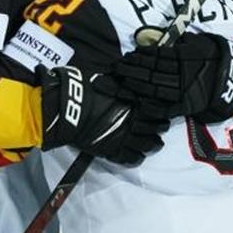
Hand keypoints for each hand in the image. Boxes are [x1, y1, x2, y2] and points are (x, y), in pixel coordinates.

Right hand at [39, 66, 168, 165]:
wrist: (70, 109)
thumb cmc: (89, 91)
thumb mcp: (112, 80)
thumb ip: (127, 82)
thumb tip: (134, 73)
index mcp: (137, 104)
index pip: (160, 111)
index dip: (162, 112)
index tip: (161, 113)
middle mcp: (136, 121)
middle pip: (159, 129)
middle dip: (160, 128)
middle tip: (158, 128)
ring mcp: (126, 138)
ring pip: (150, 145)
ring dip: (153, 144)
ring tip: (153, 143)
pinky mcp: (114, 151)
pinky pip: (132, 159)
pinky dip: (137, 158)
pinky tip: (138, 154)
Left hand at [111, 32, 232, 122]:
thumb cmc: (219, 57)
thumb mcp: (202, 43)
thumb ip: (185, 42)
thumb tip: (167, 39)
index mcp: (184, 58)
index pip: (157, 56)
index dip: (141, 56)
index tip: (129, 55)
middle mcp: (181, 74)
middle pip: (152, 71)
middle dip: (133, 69)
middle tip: (117, 68)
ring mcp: (183, 90)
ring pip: (154, 88)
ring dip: (137, 85)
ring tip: (123, 81)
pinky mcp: (187, 105)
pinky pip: (166, 108)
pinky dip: (152, 108)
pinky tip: (138, 104)